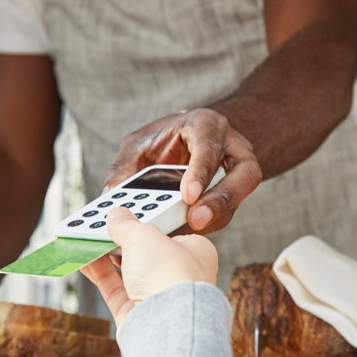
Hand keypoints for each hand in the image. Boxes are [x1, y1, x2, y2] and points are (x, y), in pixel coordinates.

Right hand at [80, 207, 218, 327]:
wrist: (167, 326)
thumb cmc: (171, 276)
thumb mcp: (144, 236)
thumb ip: (127, 224)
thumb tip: (116, 216)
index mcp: (195, 251)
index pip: (167, 231)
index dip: (145, 219)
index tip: (124, 212)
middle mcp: (179, 275)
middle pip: (144, 251)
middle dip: (120, 238)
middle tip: (99, 224)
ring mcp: (158, 297)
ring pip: (126, 271)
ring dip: (105, 254)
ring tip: (84, 238)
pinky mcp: (137, 314)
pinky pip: (113, 288)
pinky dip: (98, 273)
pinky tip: (83, 259)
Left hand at [103, 108, 261, 232]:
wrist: (188, 139)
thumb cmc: (164, 139)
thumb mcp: (140, 143)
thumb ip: (125, 165)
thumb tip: (112, 194)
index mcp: (205, 125)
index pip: (209, 147)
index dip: (200, 172)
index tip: (187, 196)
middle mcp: (231, 144)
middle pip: (245, 172)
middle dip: (222, 199)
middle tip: (195, 220)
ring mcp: (240, 167)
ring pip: (243, 193)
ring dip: (217, 215)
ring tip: (190, 230)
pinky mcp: (238, 189)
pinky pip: (230, 209)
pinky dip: (211, 222)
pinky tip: (188, 230)